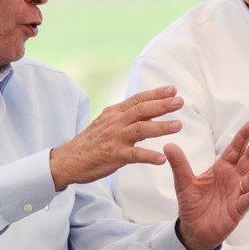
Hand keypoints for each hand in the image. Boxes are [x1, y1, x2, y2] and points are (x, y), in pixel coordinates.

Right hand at [49, 86, 182, 190]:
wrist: (69, 160)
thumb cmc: (91, 142)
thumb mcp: (108, 123)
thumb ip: (128, 118)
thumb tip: (151, 112)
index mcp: (114, 113)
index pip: (138, 99)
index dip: (156, 94)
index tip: (172, 89)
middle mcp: (115, 122)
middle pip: (142, 110)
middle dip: (162, 105)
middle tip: (180, 101)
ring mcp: (115, 138)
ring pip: (141, 129)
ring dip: (161, 127)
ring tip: (178, 125)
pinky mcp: (114, 155)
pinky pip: (134, 155)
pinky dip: (149, 156)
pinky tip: (162, 159)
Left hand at [167, 121, 248, 249]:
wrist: (192, 228)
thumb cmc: (192, 203)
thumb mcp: (183, 182)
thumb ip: (179, 164)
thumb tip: (169, 145)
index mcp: (222, 168)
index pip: (234, 150)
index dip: (242, 137)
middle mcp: (233, 179)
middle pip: (247, 161)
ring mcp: (237, 194)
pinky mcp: (236, 211)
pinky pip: (244, 203)